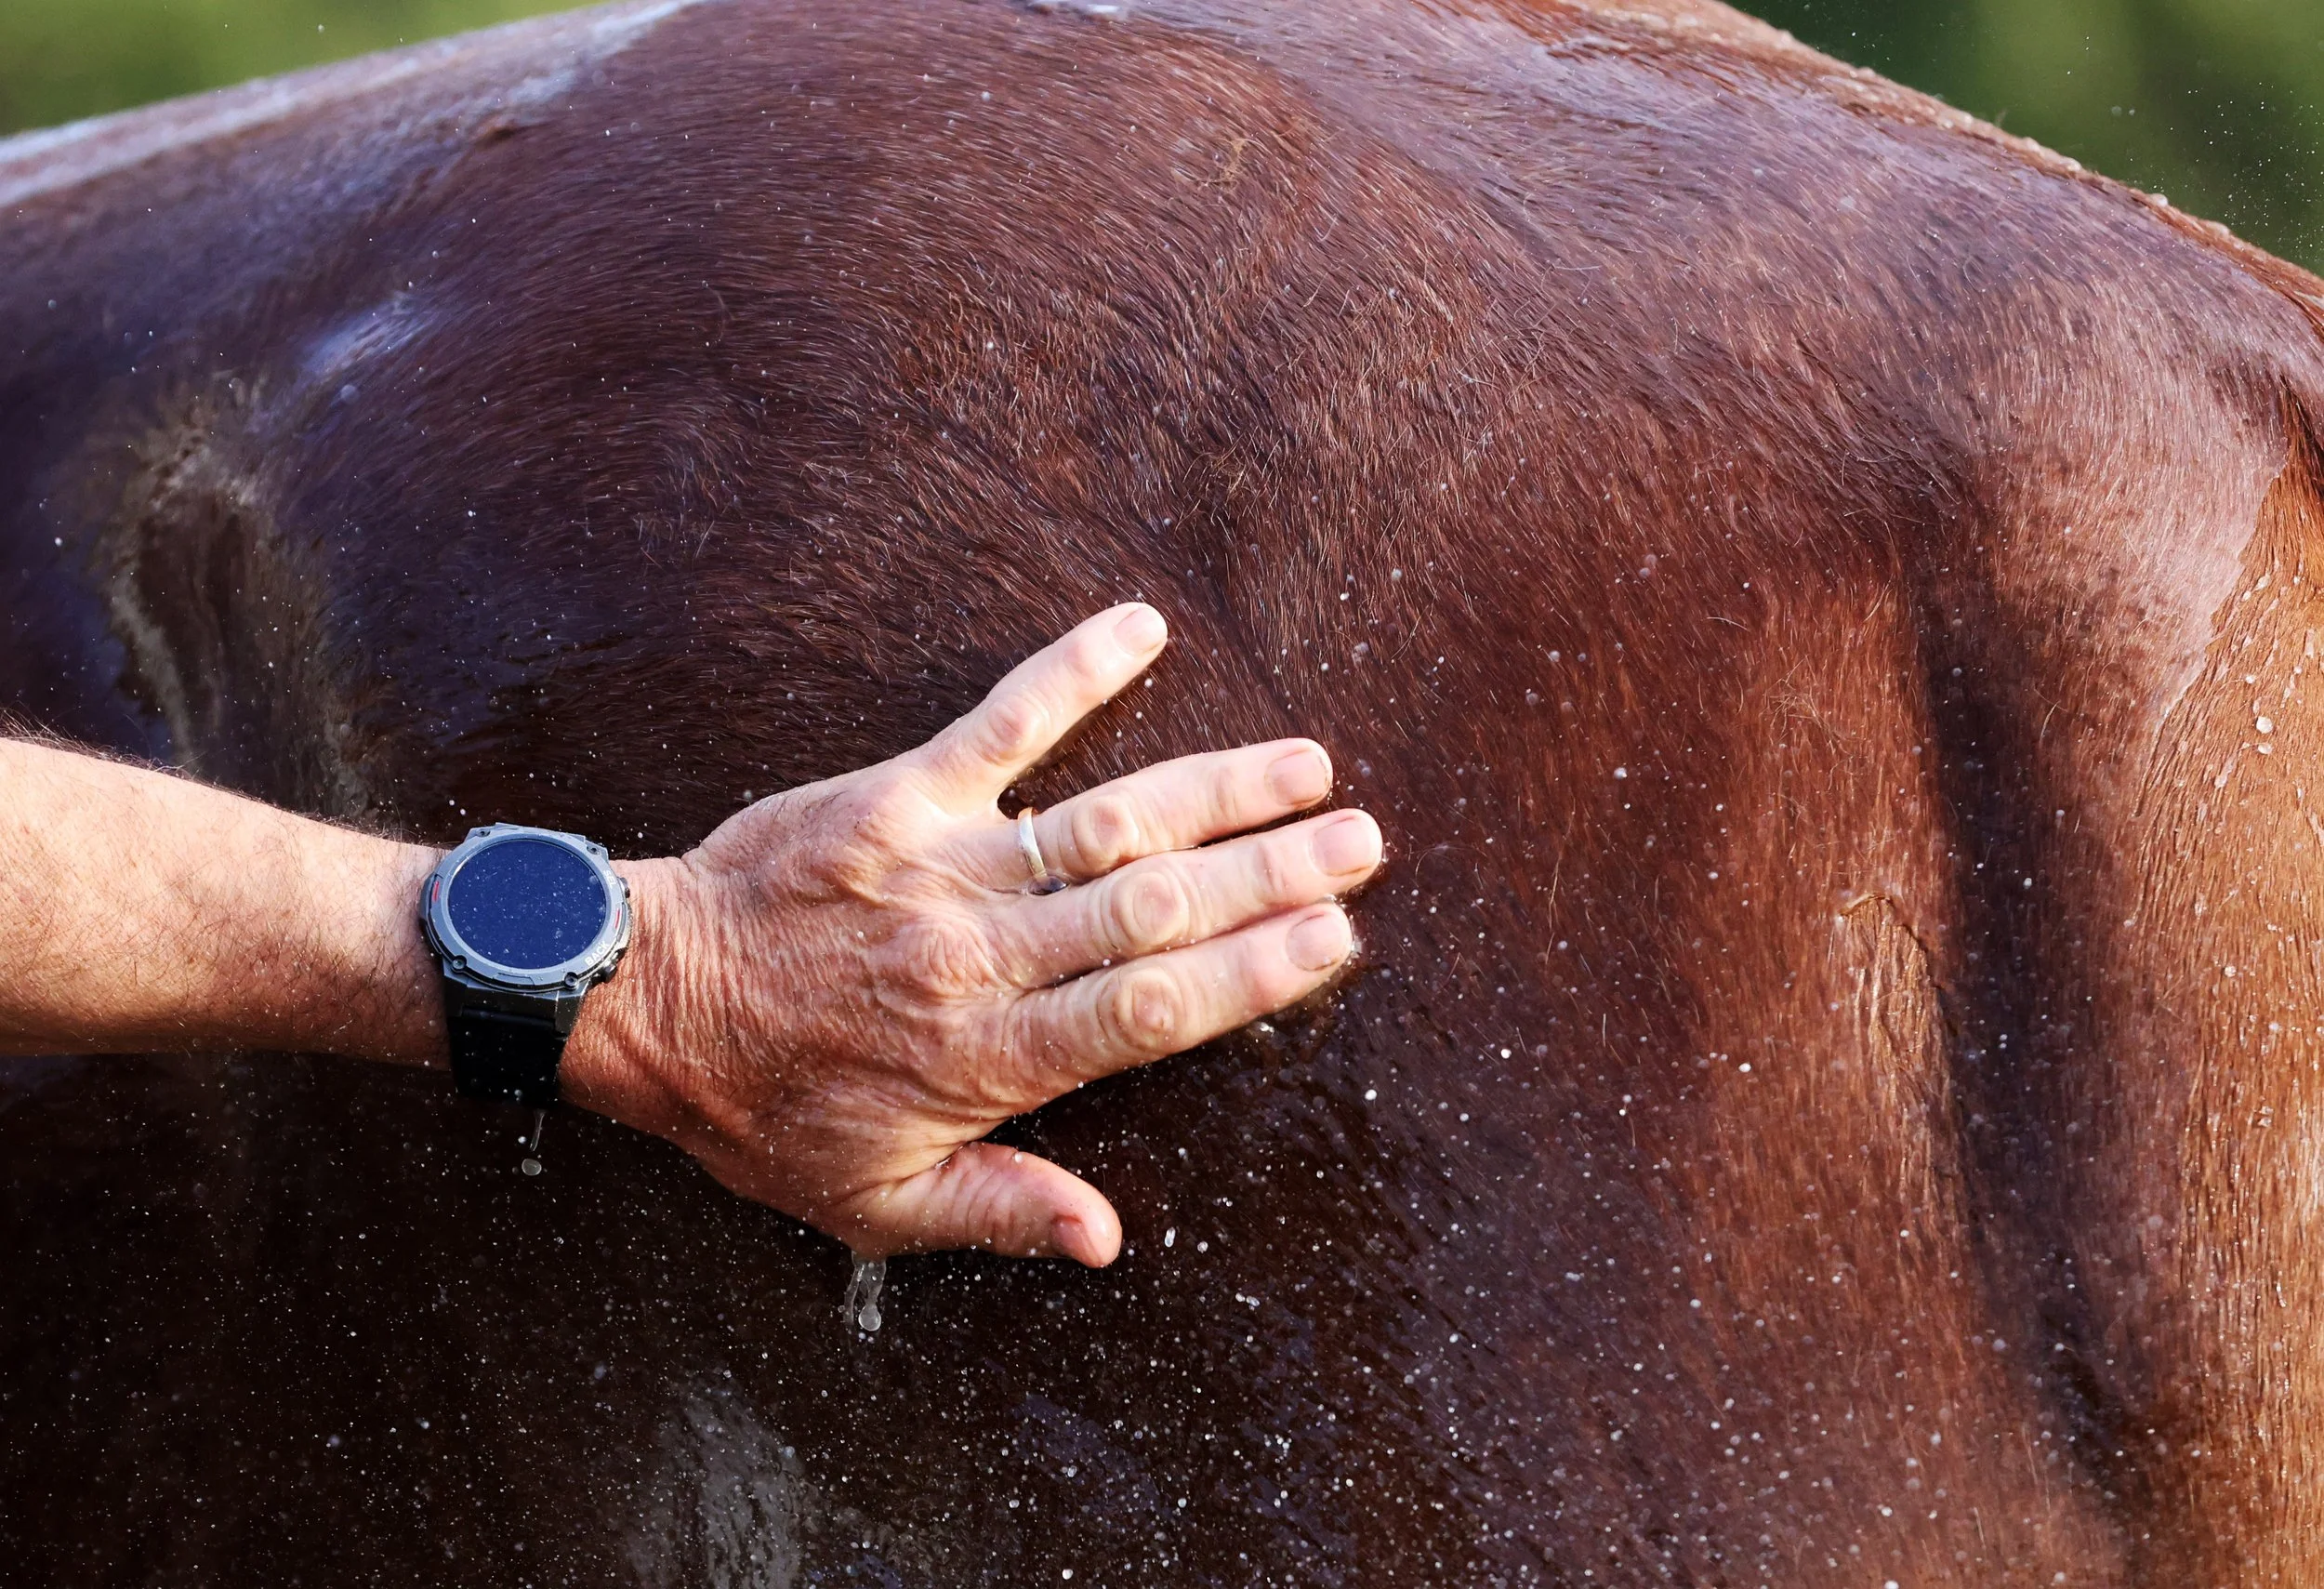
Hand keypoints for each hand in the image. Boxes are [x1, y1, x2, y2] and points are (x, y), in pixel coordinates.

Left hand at [565, 605, 1380, 1264]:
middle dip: (1272, 873)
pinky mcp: (894, 796)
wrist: (642, 1003)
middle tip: (1360, 840)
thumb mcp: (871, 1204)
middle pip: (1158, 908)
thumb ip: (996, 1211)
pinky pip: (998, 724)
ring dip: (1216, 788)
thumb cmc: (762, 1111)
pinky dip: (1071, 671)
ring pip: (1107, 822)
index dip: (1254, 972)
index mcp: (990, 1058)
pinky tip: (1141, 628)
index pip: (1153, 1009)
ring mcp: (940, 867)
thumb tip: (1108, 1240)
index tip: (1335, 938)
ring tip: (1307, 762)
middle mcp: (981, 958)